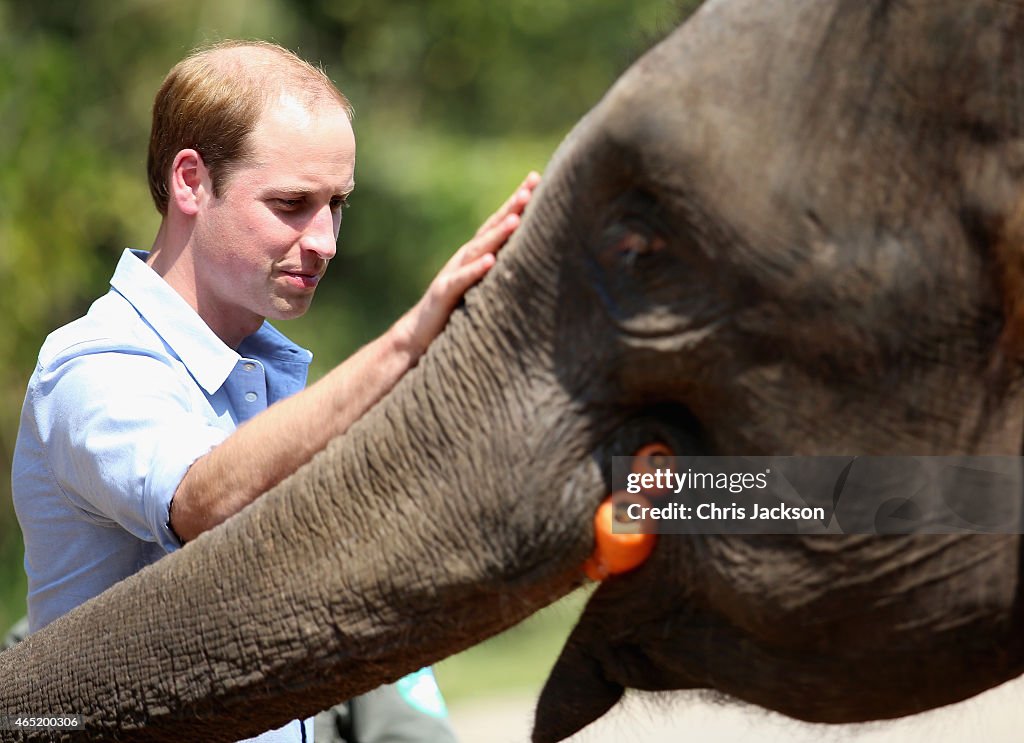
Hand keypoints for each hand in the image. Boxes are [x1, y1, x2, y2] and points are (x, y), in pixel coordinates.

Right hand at [393, 171, 540, 359]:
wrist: (418, 335)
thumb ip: (502, 272)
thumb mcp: (483, 287)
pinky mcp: (444, 294)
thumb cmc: (455, 311)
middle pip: (490, 228)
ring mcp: (453, 273)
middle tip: (530, 188)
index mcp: (475, 255)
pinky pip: (461, 280)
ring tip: (516, 219)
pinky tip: (491, 260)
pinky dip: (476, 270)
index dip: (516, 202)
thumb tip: (534, 259)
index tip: (536, 179)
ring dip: (497, 234)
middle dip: (511, 208)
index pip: (498, 222)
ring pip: (478, 250)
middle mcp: (464, 258)